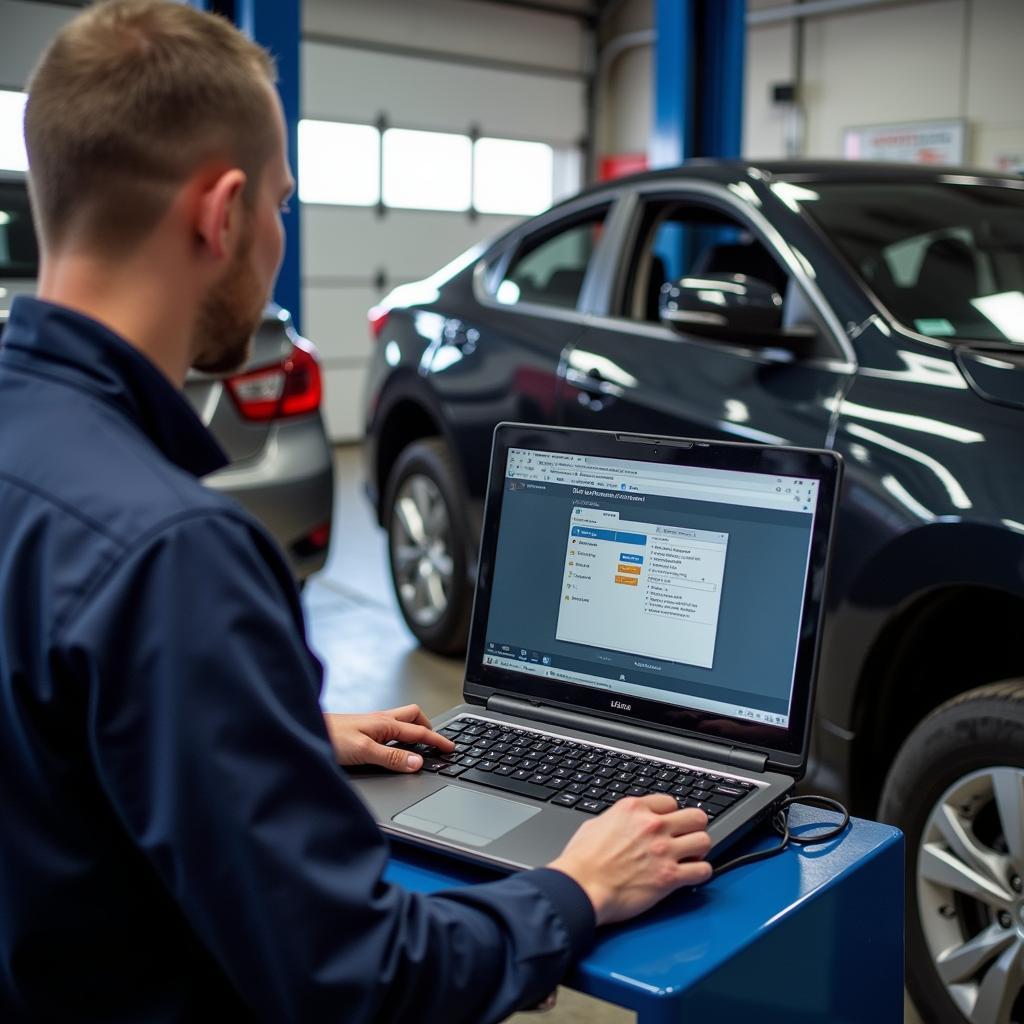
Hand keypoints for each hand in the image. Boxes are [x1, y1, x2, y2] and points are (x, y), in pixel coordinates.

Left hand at [324, 704, 453, 772]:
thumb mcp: (364, 752)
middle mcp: (380, 720)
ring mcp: (371, 724)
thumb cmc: (329, 738)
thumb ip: (392, 758)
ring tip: (419, 746)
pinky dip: (399, 736)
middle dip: (428, 727)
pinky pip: (389, 729)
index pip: (420, 732)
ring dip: (413, 730)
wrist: (304, 730)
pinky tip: (393, 747)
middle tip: (436, 744)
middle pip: (414, 717)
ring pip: (401, 722)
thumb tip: (418, 763)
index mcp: (386, 724)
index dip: (438, 741)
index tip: (451, 749)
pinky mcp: (362, 730)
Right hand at [547, 795, 711, 925]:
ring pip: (705, 840)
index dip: (671, 814)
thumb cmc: (582, 860)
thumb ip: (619, 819)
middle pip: (696, 816)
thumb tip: (625, 824)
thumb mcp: (596, 824)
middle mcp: (653, 825)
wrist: (581, 887)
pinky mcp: (669, 877)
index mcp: (634, 809)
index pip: (670, 802)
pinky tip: (691, 876)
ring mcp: (663, 851)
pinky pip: (703, 871)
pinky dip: (701, 873)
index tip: (669, 824)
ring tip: (691, 857)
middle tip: (687, 838)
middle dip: (694, 827)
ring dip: (699, 850)